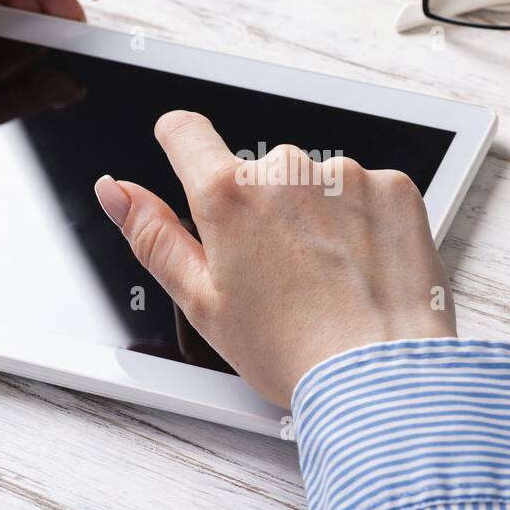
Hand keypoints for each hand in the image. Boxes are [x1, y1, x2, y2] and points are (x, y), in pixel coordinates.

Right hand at [93, 111, 456, 407]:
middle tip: (281, 275)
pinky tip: (364, 269)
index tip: (190, 163)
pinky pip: (367, 192)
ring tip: (329, 281)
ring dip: (318, 218)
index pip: (185, 133)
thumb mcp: (201, 302)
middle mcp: (286, 171)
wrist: (380, 376)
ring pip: (317, 185)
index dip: (181, 146)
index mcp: (228, 196)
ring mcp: (345, 175)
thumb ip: (153, 235)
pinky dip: (365, 223)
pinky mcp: (394, 187)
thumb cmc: (291, 350)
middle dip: (264, 212)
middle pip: (259, 173)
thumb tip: (115, 191)